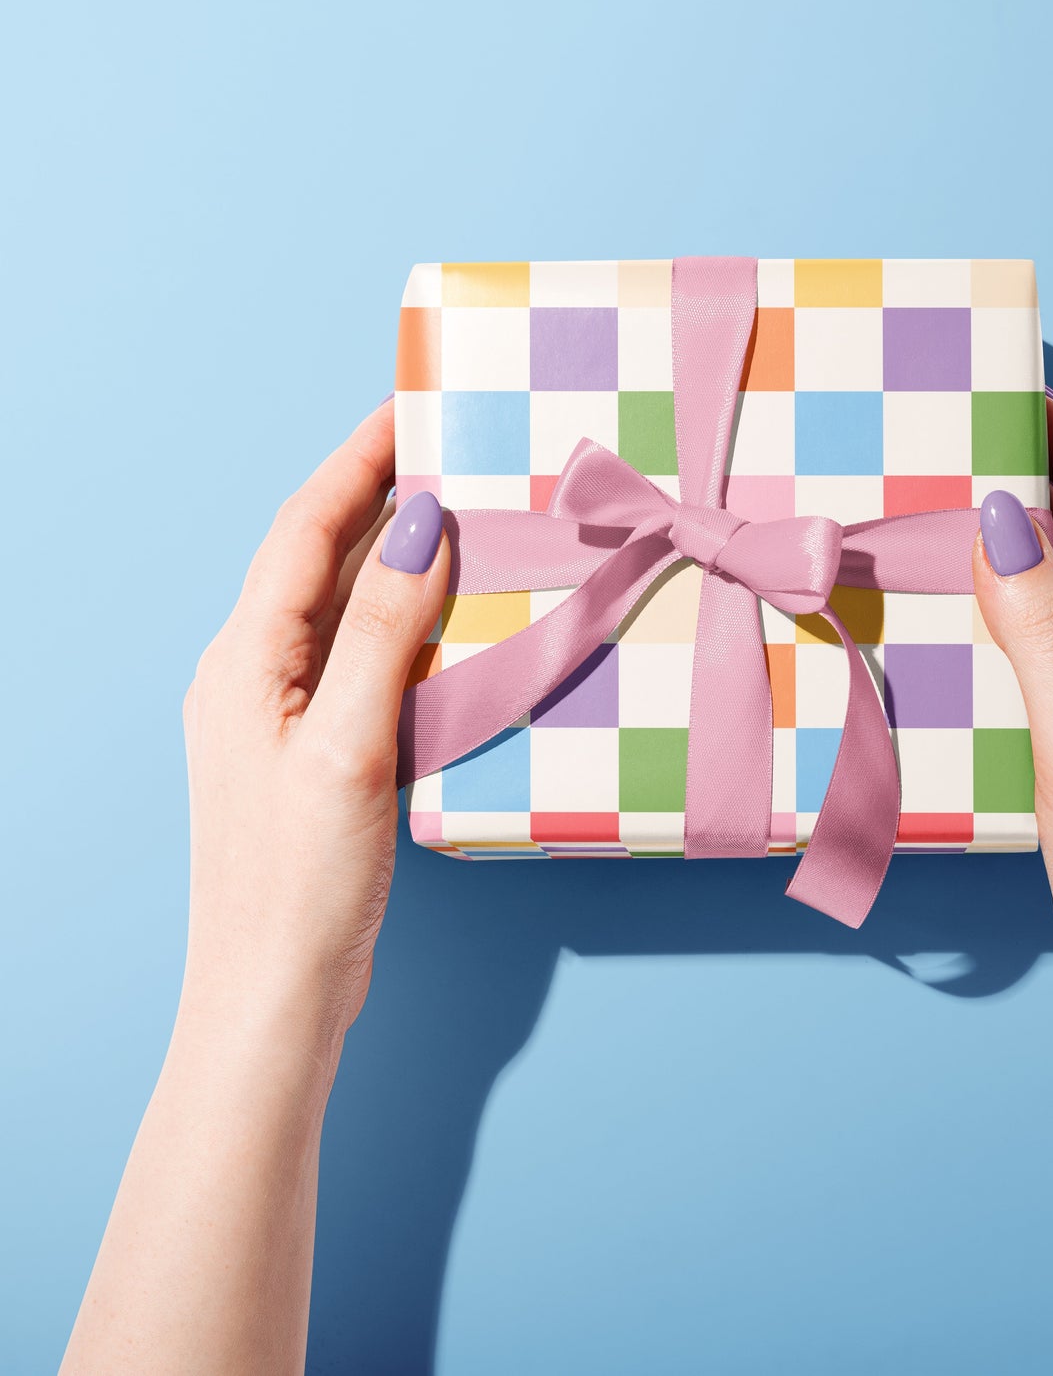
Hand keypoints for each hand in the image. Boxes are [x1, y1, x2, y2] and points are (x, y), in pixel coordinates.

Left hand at [180, 396, 447, 1052]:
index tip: (413, 405)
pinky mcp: (307, 750)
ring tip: (459, 516)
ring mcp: (275, 714)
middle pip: (315, 555)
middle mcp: (250, 673)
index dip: (357, 459)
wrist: (272, 995)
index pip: (304, 528)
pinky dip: (399, 619)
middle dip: (377, 492)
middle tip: (451, 448)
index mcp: (244, 660)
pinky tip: (444, 623)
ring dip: (391, 554)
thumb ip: (380, 632)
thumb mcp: (346, 747)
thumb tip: (417, 523)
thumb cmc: (299, 882)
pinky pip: (354, 655)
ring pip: (336, 604)